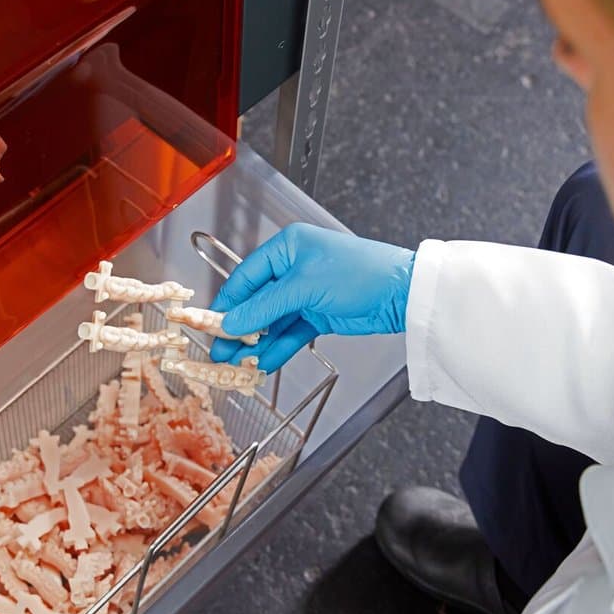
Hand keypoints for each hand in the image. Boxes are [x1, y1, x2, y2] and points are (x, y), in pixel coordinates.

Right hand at [209, 223, 415, 371]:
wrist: (403, 293)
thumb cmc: (360, 273)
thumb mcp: (305, 286)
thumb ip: (265, 306)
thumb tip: (232, 322)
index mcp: (287, 248)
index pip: (246, 277)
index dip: (228, 302)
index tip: (210, 325)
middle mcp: (293, 268)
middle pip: (256, 302)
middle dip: (238, 328)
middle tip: (219, 352)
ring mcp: (306, 293)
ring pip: (272, 322)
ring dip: (256, 344)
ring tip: (237, 366)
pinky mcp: (318, 315)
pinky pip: (290, 333)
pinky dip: (277, 349)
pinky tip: (263, 364)